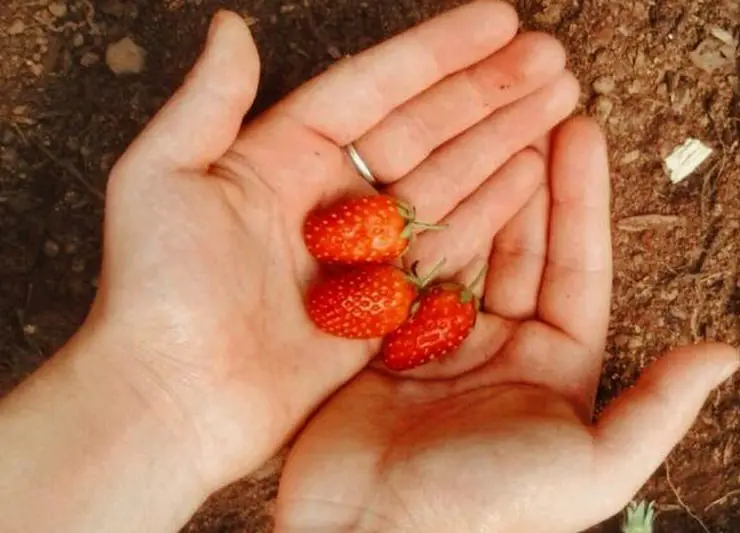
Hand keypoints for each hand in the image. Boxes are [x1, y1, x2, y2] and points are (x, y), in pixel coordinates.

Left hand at [87, 0, 577, 489]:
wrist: (172, 403)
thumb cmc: (156, 292)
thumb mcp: (161, 180)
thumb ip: (207, 101)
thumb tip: (230, 26)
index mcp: (282, 155)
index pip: (376, 88)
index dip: (439, 53)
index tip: (500, 21)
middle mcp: (331, 196)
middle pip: (427, 128)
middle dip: (491, 91)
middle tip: (551, 58)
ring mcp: (364, 251)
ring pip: (449, 179)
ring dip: (503, 139)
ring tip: (558, 101)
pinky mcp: (386, 304)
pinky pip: (450, 246)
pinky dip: (493, 209)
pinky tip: (533, 173)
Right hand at [275, 116, 739, 530]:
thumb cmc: (486, 510)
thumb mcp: (592, 467)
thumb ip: (660, 408)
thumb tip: (728, 352)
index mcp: (558, 370)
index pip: (577, 268)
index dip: (581, 199)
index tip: (581, 132)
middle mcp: (503, 349)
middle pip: (521, 246)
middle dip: (528, 178)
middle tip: (529, 109)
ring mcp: (440, 340)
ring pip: (466, 247)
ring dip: (475, 188)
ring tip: (483, 124)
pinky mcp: (384, 338)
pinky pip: (408, 267)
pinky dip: (416, 221)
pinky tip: (422, 174)